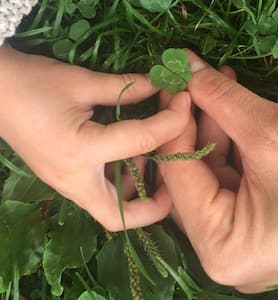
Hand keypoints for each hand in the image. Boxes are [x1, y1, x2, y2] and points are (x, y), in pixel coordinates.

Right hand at [0, 45, 190, 230]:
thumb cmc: (31, 82)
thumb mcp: (81, 82)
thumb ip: (126, 88)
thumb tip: (160, 87)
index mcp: (79, 151)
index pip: (140, 141)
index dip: (171, 122)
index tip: (185, 103)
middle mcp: (73, 179)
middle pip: (119, 216)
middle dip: (155, 204)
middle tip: (175, 173)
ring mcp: (66, 184)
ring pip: (111, 209)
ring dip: (139, 190)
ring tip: (153, 157)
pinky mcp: (65, 179)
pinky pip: (100, 193)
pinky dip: (122, 181)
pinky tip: (129, 155)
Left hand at [159, 50, 277, 292]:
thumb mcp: (274, 134)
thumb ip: (223, 100)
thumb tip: (188, 67)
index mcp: (219, 246)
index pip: (177, 175)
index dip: (174, 126)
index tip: (173, 87)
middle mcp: (218, 246)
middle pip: (188, 174)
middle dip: (191, 124)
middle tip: (187, 83)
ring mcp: (232, 234)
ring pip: (205, 171)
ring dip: (210, 127)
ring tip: (212, 85)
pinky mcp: (245, 219)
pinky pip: (223, 175)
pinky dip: (225, 141)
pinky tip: (227, 107)